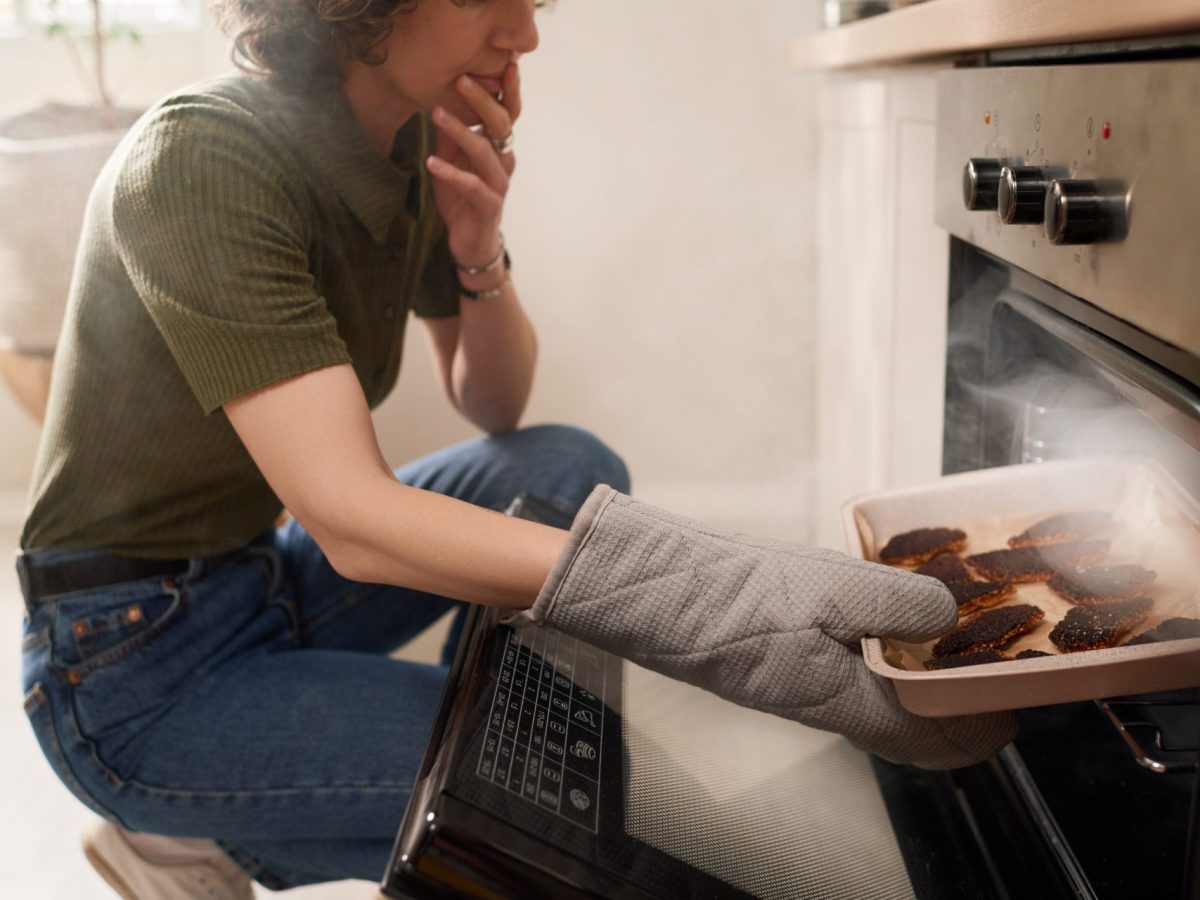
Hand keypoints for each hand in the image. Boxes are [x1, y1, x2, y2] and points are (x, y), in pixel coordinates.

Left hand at [426, 63, 520, 268]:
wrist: (471, 243)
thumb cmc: (463, 199)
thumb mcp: (453, 161)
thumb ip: (452, 136)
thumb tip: (440, 103)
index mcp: (499, 148)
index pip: (507, 112)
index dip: (507, 89)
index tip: (503, 62)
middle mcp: (504, 162)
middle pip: (500, 125)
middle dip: (483, 101)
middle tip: (462, 80)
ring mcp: (498, 185)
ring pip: (484, 153)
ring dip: (460, 132)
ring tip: (437, 114)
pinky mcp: (488, 206)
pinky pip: (471, 186)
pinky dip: (451, 173)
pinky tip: (432, 163)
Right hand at [510, 486, 1017, 769]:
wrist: (659, 593)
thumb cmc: (734, 599)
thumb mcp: (830, 590)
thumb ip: (899, 601)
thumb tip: (950, 611)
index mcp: (846, 700)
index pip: (934, 739)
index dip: (981, 730)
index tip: (1017, 707)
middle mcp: (830, 704)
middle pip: (914, 728)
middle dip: (960, 711)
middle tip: (993, 672)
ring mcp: (807, 683)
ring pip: (886, 700)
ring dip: (925, 683)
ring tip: (952, 644)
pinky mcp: (788, 660)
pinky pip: (855, 674)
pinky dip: (888, 659)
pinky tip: (889, 623)